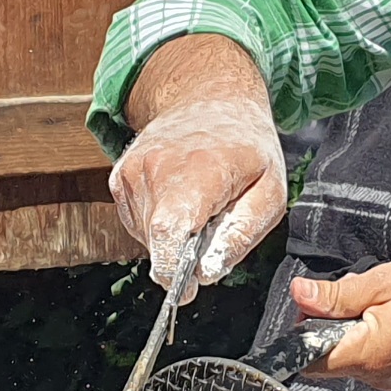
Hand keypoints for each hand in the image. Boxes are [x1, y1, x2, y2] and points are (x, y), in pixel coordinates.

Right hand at [108, 96, 286, 298]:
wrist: (210, 99)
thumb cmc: (246, 147)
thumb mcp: (271, 192)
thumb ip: (242, 234)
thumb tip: (207, 272)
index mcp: (197, 170)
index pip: (170, 231)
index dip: (172, 270)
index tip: (186, 291)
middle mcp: (155, 168)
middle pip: (159, 241)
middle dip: (184, 252)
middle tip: (213, 227)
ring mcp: (132, 172)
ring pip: (147, 235)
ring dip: (174, 237)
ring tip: (199, 205)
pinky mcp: (120, 179)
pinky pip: (138, 222)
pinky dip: (160, 224)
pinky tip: (180, 199)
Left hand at [297, 254, 390, 390]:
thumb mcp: (387, 279)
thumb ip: (338, 295)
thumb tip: (299, 296)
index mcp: (368, 354)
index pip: (308, 361)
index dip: (301, 332)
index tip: (313, 307)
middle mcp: (378, 378)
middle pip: (329, 359)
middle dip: (331, 325)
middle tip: (359, 292)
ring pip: (352, 358)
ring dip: (356, 330)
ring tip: (388, 301)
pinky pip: (374, 360)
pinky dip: (376, 338)